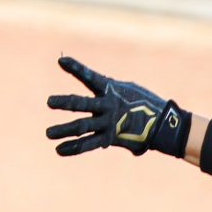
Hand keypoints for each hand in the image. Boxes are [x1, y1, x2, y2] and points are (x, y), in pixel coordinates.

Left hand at [45, 55, 190, 157]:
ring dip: (63, 130)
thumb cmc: (145, 104)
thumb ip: (110, 92)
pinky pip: (89, 144)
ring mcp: (108, 123)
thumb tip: (99, 89)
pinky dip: (73, 147)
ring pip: (81, 126)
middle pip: (80, 103)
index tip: (61, 61)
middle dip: (63, 103)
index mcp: (111, 90)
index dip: (76, 68)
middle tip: (49, 102)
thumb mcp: (128, 90)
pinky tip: (59, 150)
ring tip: (48, 134)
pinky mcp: (111, 138)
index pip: (90, 76)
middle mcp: (108, 105)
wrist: (163, 124)